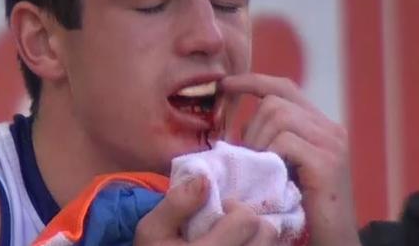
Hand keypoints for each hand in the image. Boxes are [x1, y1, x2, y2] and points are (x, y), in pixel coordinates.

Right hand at [135, 175, 278, 245]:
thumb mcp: (151, 231)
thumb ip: (176, 203)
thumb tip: (204, 179)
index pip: (247, 219)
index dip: (234, 208)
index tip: (220, 212)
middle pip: (268, 233)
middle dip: (251, 223)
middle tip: (230, 226)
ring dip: (256, 239)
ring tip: (235, 241)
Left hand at [220, 73, 361, 245]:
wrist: (331, 240)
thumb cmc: (300, 206)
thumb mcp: (282, 165)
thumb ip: (268, 141)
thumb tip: (235, 124)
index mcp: (319, 125)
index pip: (283, 87)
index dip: (252, 81)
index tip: (225, 84)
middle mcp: (330, 128)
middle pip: (275, 101)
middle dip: (251, 126)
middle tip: (250, 158)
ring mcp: (332, 143)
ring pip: (278, 116)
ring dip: (258, 142)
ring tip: (261, 169)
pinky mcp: (328, 162)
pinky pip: (285, 141)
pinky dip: (269, 156)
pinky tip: (272, 177)